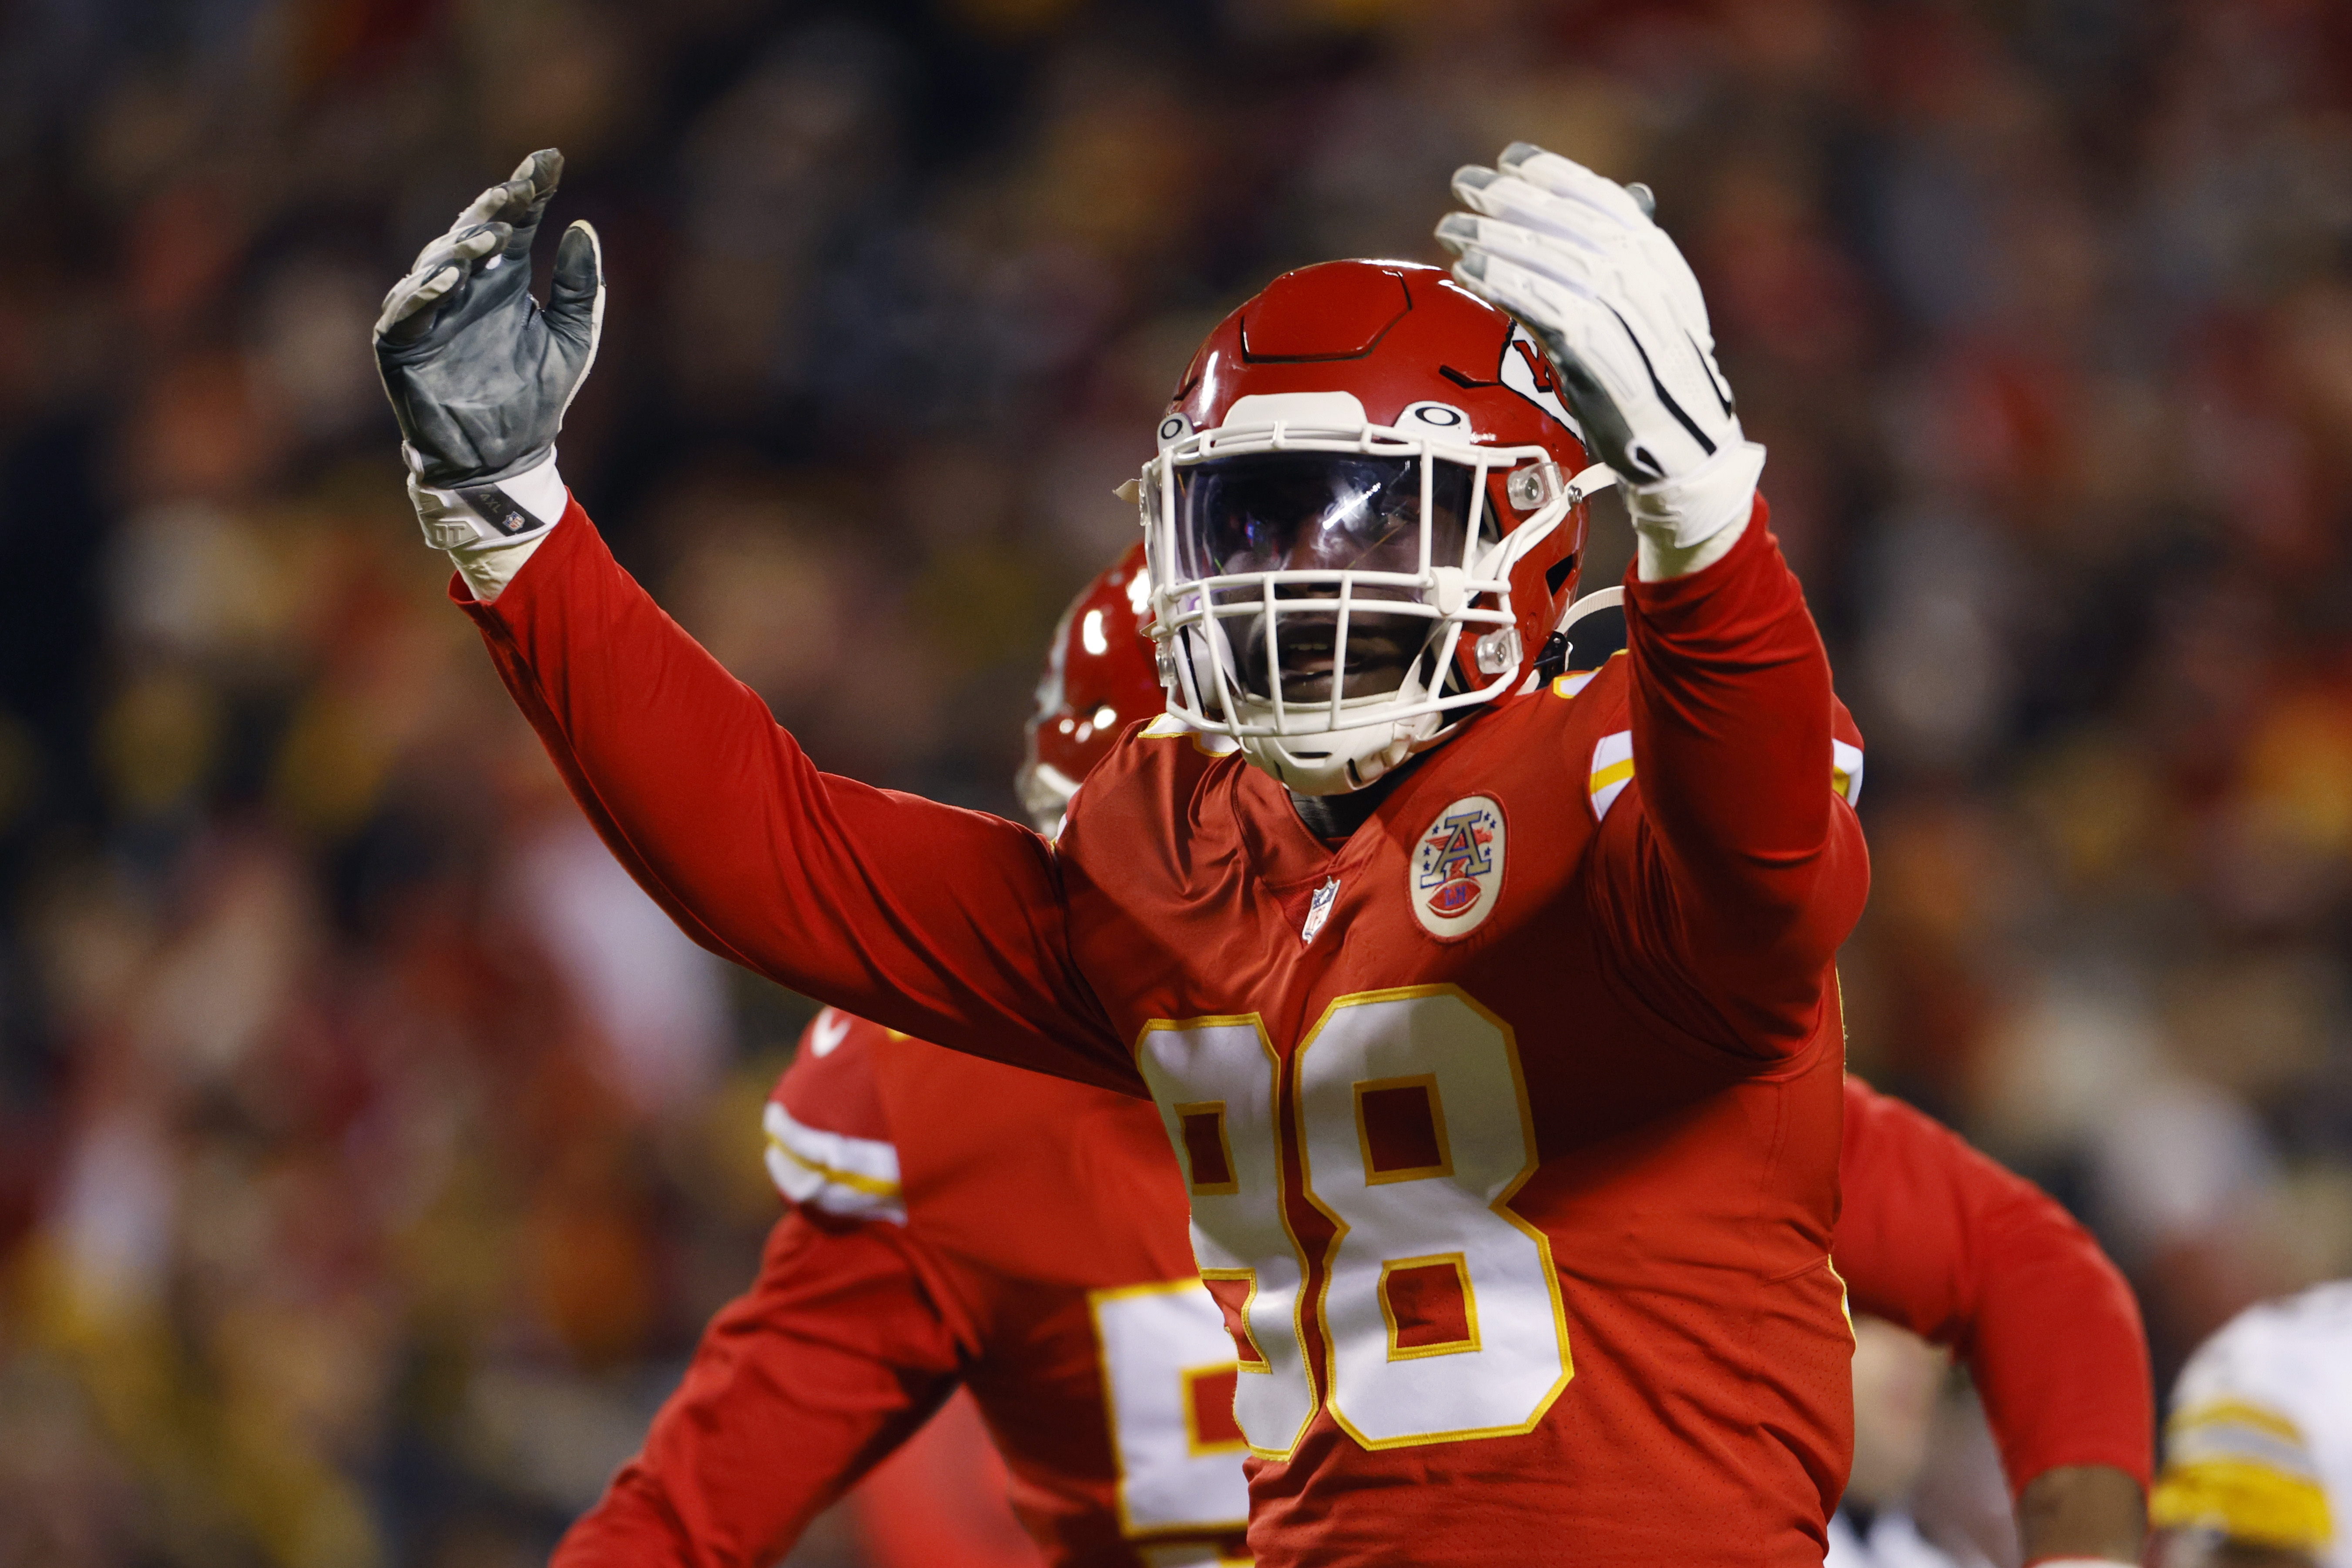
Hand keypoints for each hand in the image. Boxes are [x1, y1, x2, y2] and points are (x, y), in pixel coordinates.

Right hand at [374, 148, 603, 488]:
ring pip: (438, 263)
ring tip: (492, 236)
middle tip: (519, 190)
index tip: (551, 161)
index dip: (529, 189)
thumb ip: (579, 286)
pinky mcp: (401, 342)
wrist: (507, 455)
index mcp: (502, 277)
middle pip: (472, 231)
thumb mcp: (573, 337)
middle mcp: (464, 285)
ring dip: (462, 247)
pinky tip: (448, 280)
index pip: (514, 220)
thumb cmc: (538, 397)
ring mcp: (429, 310)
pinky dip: (424, 292)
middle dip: (494, 208)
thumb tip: (583, 227)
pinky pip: (407, 309)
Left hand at [1435, 143, 1761, 554]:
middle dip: (1514, 199)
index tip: (1511, 157)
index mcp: (1663, 268)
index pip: (1608, 203)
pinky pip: (1552, 311)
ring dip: (1499, 239)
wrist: (1687, 458)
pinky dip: (1508, 285)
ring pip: (1559, 263)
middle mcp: (1652, 288)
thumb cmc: (1654, 387)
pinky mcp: (1610, 366)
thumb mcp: (1649, 316)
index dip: (1557, 175)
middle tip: (1464, 183)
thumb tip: (1628, 197)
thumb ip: (1630, 264)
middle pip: (1574, 226)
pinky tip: (1470, 271)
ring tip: (1452, 226)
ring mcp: (1634, 326)